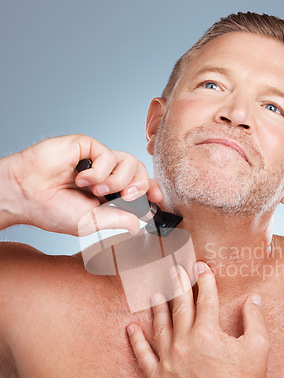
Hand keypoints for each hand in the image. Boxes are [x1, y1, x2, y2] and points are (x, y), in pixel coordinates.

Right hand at [3, 134, 161, 234]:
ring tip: (95, 190)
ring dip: (117, 180)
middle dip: (139, 185)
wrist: (26, 195)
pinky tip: (80, 178)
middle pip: (139, 171)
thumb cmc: (53, 210)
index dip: (151, 191)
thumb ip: (118, 219)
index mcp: (109, 194)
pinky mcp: (87, 146)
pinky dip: (98, 171)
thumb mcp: (92, 222)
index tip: (158, 199)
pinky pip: (108, 154)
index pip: (139, 187)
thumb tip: (140, 225)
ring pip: (128, 161)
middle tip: (126, 196)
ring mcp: (97, 160)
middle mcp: (106, 175)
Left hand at [127, 262, 269, 377]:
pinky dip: (136, 342)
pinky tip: (131, 328)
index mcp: (208, 332)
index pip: (205, 299)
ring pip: (161, 327)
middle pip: (180, 307)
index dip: (204, 280)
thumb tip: (254, 298)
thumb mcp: (259, 345)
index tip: (200, 267)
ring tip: (156, 294)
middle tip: (175, 270)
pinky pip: (144, 357)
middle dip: (179, 286)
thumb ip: (255, 317)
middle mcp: (185, 343)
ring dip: (158, 308)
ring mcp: (170, 362)